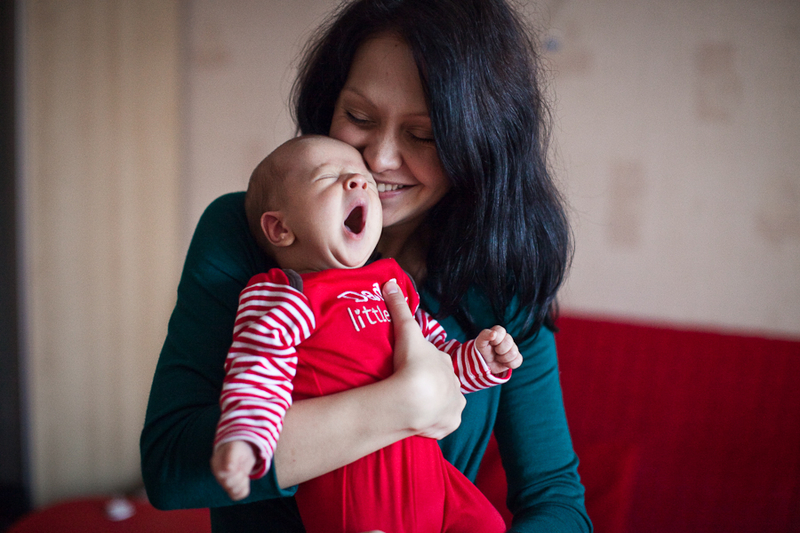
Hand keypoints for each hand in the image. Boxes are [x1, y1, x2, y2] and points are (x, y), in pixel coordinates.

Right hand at [211, 440, 255, 500]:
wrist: (241, 451)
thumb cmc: (237, 449)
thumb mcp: (235, 449)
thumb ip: (231, 457)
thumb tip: (228, 469)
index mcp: (216, 465)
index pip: (223, 475)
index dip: (234, 470)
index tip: (238, 463)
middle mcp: (219, 476)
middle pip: (228, 485)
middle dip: (239, 476)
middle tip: (241, 468)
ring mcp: (224, 484)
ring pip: (233, 492)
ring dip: (242, 483)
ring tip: (244, 474)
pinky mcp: (231, 489)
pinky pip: (237, 496)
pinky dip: (244, 490)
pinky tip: (245, 480)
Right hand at [382, 280, 465, 438]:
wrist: (416, 397)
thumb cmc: (412, 363)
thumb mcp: (405, 331)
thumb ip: (398, 307)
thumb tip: (389, 281)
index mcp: (445, 363)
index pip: (434, 362)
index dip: (422, 364)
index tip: (409, 368)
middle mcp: (454, 383)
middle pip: (441, 382)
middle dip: (429, 384)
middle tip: (409, 388)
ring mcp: (453, 404)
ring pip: (445, 402)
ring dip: (434, 404)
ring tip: (415, 407)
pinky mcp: (450, 423)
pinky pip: (443, 422)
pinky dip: (435, 421)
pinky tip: (422, 421)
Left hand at [475, 326, 521, 374]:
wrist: (485, 363)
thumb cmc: (483, 350)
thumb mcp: (480, 342)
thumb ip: (485, 335)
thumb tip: (494, 333)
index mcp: (499, 332)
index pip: (501, 331)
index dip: (495, 339)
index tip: (491, 343)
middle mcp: (508, 338)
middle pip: (508, 342)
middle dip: (499, 350)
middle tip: (494, 352)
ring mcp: (513, 348)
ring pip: (513, 353)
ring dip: (503, 358)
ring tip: (497, 358)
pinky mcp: (517, 357)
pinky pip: (518, 361)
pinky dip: (508, 364)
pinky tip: (503, 362)